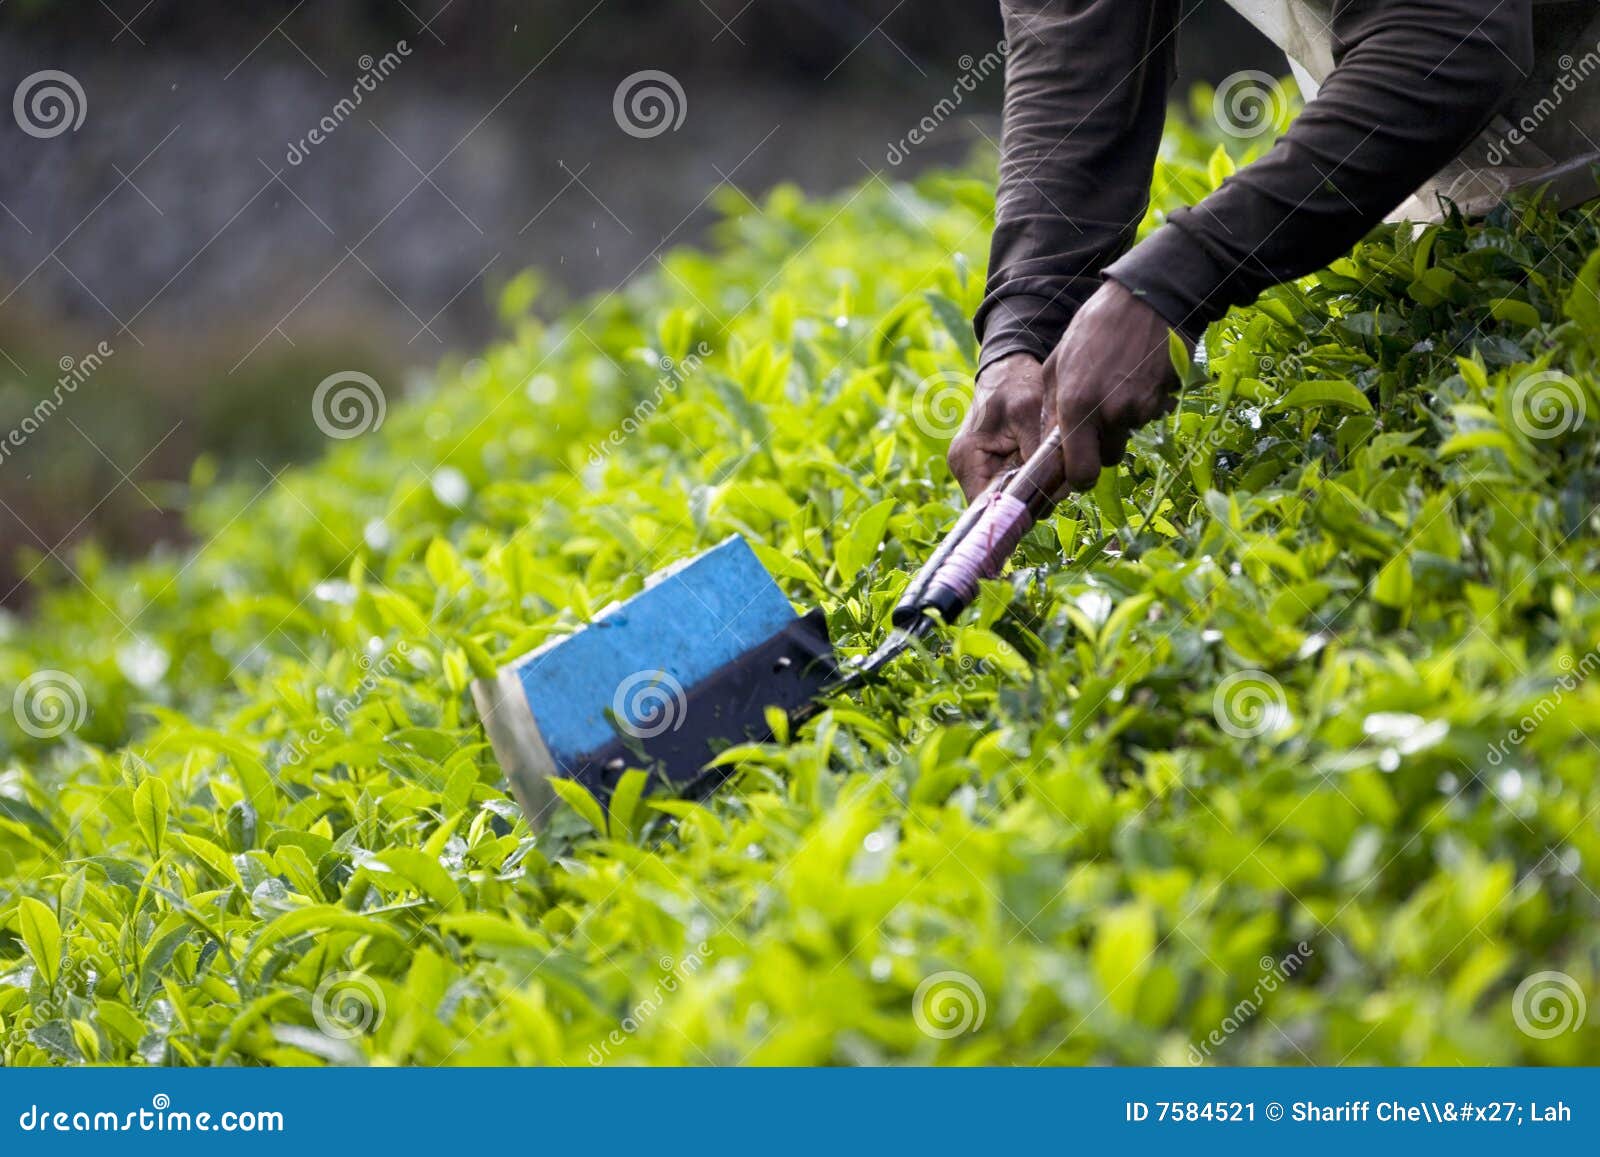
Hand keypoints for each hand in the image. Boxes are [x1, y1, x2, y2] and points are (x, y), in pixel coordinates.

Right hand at [946, 352, 1045, 502]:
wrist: (1008, 368)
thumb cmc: (1014, 384)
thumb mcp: (1029, 412)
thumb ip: (1037, 451)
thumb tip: (1052, 488)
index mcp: (966, 459)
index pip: (986, 506)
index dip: (1014, 511)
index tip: (1046, 503)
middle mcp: (966, 470)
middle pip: (999, 505)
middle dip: (1030, 499)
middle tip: (1061, 486)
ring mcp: (978, 470)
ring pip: (1009, 497)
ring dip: (1033, 490)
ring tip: (1058, 474)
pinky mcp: (992, 466)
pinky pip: (1013, 484)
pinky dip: (1032, 480)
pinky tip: (1049, 468)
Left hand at [1045, 279, 1186, 492]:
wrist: (1148, 298)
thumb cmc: (1095, 327)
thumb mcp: (1057, 362)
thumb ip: (1051, 407)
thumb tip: (1048, 443)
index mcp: (1077, 406)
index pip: (1081, 473)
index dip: (1079, 478)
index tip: (1077, 470)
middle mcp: (1109, 415)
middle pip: (1106, 460)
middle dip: (1100, 446)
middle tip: (1097, 416)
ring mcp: (1140, 409)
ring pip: (1127, 438)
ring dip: (1120, 425)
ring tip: (1116, 386)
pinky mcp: (1162, 401)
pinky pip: (1146, 419)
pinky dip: (1140, 407)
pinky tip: (1135, 378)